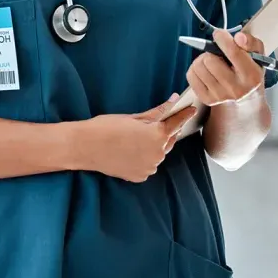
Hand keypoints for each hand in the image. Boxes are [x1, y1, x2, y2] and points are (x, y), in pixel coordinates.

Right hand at [74, 94, 197, 182]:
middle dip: (164, 131)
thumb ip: (157, 112)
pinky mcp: (140, 176)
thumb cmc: (106, 127)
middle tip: (153, 124)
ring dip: (153, 146)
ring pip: (158, 153)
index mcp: (157, 135)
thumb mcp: (133, 117)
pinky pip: (148, 164)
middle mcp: (158, 153)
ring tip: (133, 139)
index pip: (177, 123)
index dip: (184, 114)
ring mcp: (150, 167)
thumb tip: (173, 101)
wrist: (85, 147)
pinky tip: (129, 151)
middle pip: (168, 140)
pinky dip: (143, 158)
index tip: (192, 109)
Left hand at [187, 29, 265, 106]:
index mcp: (252, 76)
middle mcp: (236, 88)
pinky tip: (205, 70)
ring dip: (202, 59)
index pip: (233, 53)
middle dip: (211, 51)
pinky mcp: (207, 99)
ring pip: (198, 67)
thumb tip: (238, 37)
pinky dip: (195, 68)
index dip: (222, 39)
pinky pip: (191, 75)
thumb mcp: (257, 55)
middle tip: (217, 53)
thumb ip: (250, 42)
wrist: (246, 99)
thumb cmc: (250, 72)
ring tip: (211, 61)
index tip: (219, 34)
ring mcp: (220, 95)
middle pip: (210, 60)